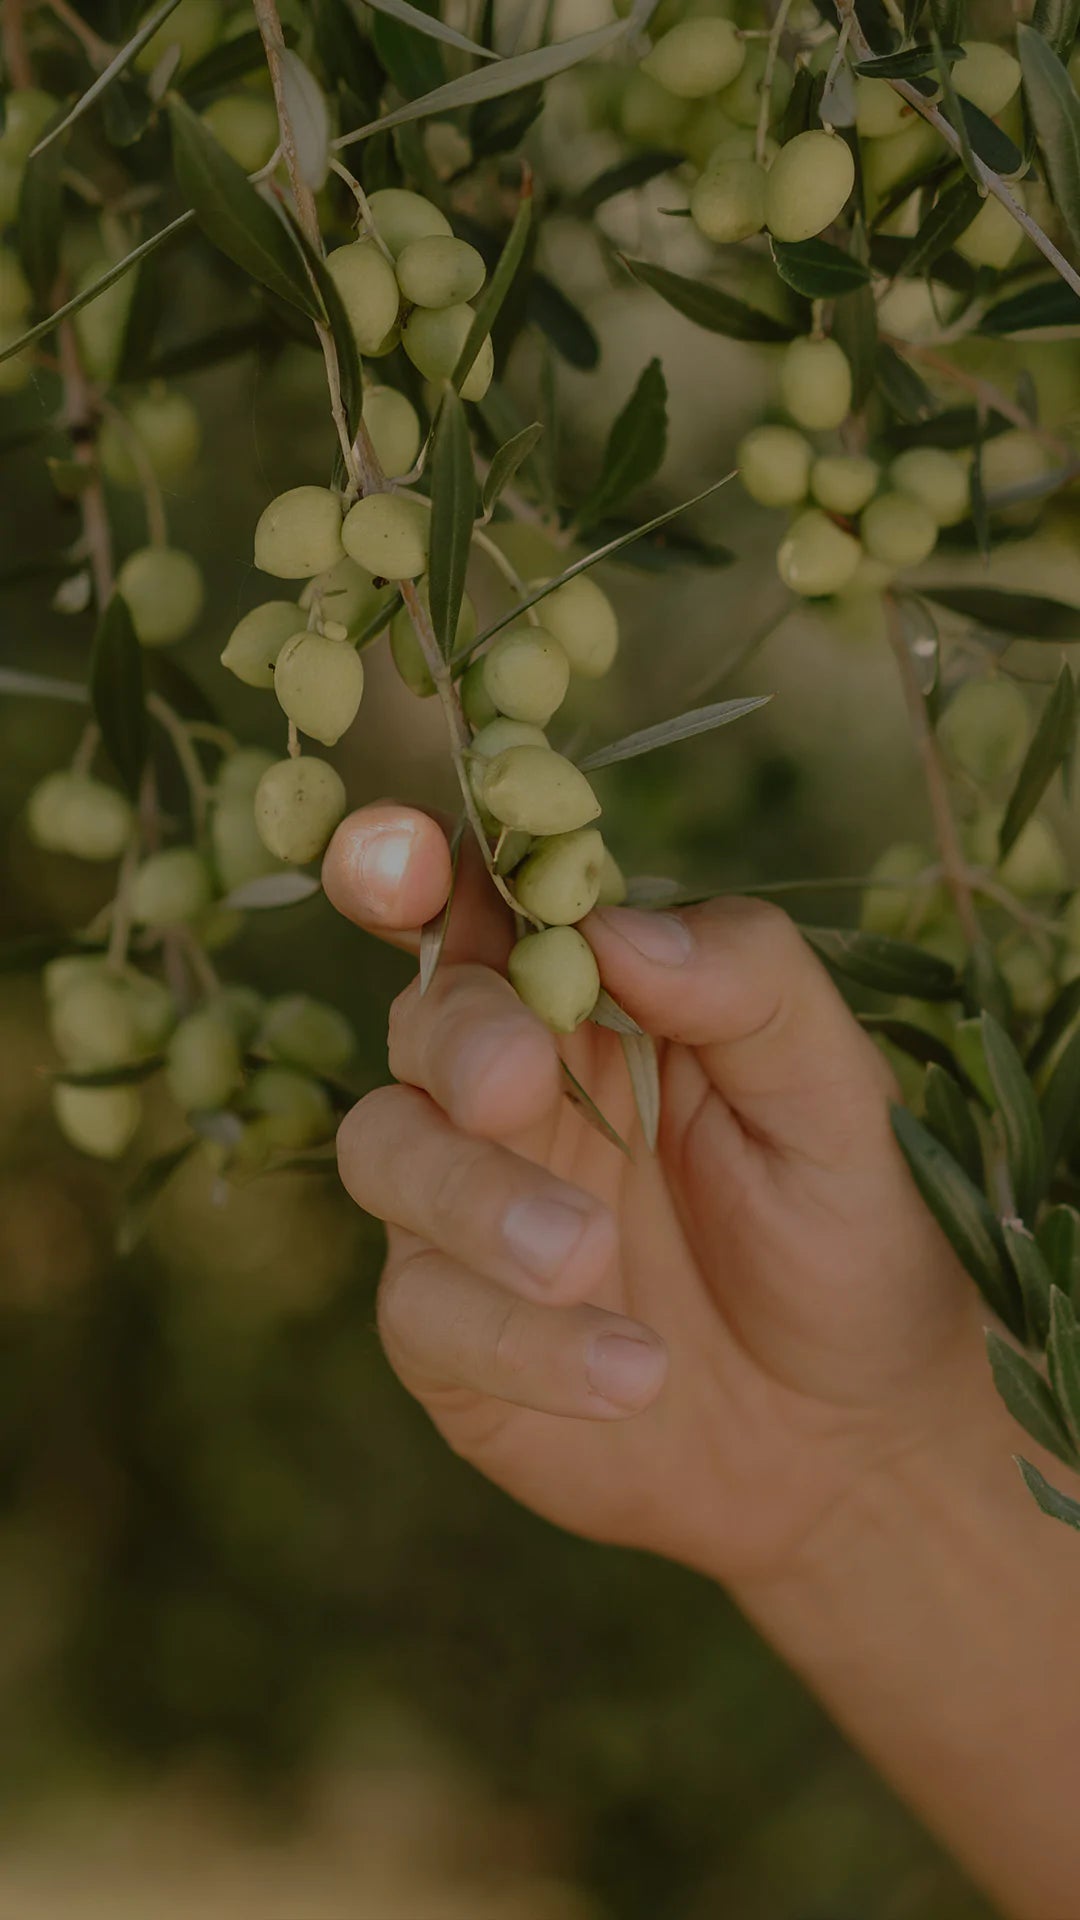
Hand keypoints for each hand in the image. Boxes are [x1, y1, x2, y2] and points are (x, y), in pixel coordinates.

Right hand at [323, 805, 979, 1591]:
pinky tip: (628, 1373)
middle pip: (423, 1014)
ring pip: (385, 1149)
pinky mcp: (449, 1333)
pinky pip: (428, 1313)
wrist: (855, 1437)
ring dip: (473, 1197)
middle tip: (521, 1089)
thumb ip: (748, 985)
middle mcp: (511, 1087)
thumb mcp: (838, 1098)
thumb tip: (615, 928)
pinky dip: (517, 1340)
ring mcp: (463, 1209)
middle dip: (460, 1038)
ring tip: (591, 1261)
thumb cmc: (851, 1233)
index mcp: (595, 1000)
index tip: (396, 857)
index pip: (485, 904)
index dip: (413, 866)